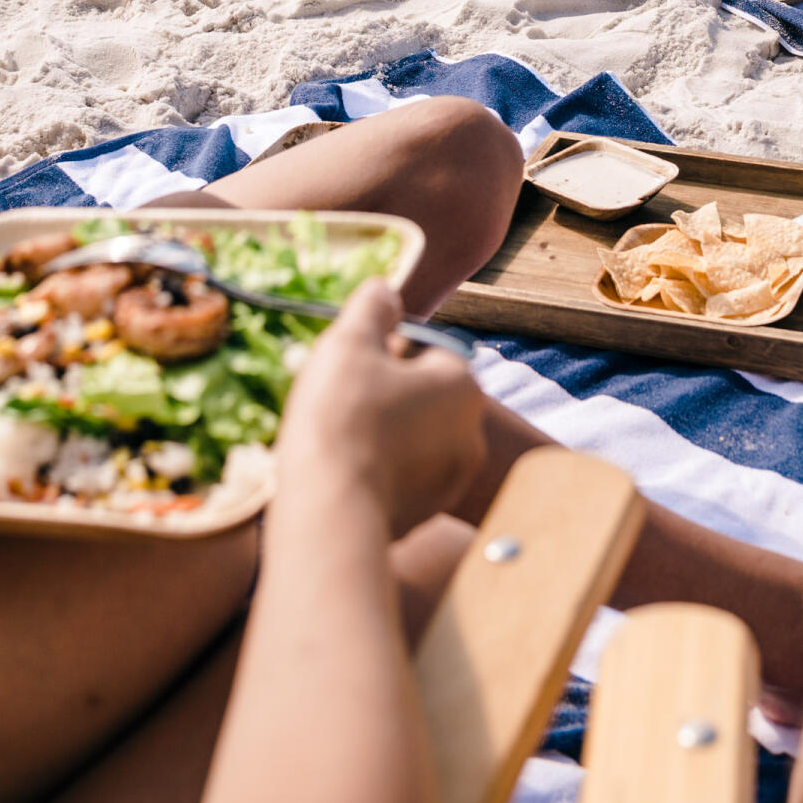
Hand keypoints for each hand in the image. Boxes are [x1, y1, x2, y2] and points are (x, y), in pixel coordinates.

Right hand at [275, 280, 482, 535]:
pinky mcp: (429, 514)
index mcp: (463, 385)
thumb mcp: (350, 343)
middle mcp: (471, 433)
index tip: (351, 369)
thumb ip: (372, 307)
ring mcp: (453, 480)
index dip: (383, 354)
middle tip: (340, 404)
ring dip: (382, 435)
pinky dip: (379, 473)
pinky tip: (345, 474)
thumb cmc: (342, 417)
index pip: (426, 351)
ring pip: (413, 439)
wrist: (331, 509)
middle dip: (385, 395)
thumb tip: (385, 288)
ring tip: (339, 440)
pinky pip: (403, 480)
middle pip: (422, 396)